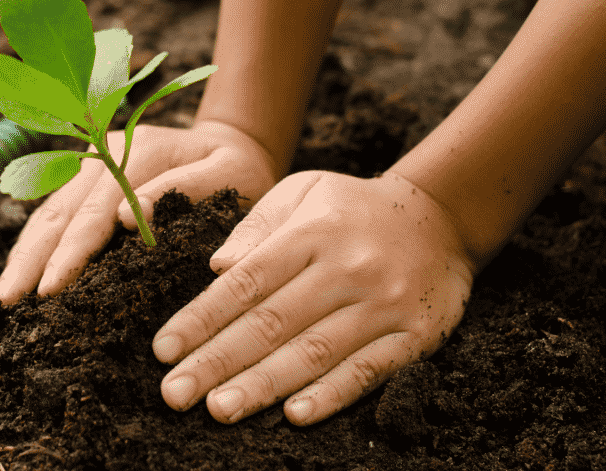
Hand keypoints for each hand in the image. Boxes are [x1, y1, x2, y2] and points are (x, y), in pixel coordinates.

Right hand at [0, 120, 278, 304]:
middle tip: (3, 307)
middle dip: (28, 263)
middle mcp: (102, 154)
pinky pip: (51, 217)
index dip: (70, 254)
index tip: (49, 290)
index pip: (94, 212)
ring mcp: (88, 165)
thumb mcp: (229, 174)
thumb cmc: (238, 168)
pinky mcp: (84, 181)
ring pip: (46, 215)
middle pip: (57, 214)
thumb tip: (127, 218)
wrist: (232, 143)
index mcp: (137, 152)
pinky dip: (32, 249)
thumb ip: (183, 189)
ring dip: (21, 259)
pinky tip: (17, 279)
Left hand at [152, 170, 475, 425]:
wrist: (442, 217)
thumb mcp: (303, 191)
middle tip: (175, 394)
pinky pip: (369, 370)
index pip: (246, 282)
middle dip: (217, 361)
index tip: (163, 349)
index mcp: (311, 233)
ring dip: (263, 385)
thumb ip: (256, 226)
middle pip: (272, 323)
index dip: (201, 319)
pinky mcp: (416, 334)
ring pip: (314, 352)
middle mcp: (346, 269)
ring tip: (219, 409)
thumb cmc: (352, 208)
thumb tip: (216, 268)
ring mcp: (384, 304)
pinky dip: (333, 395)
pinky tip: (296, 415)